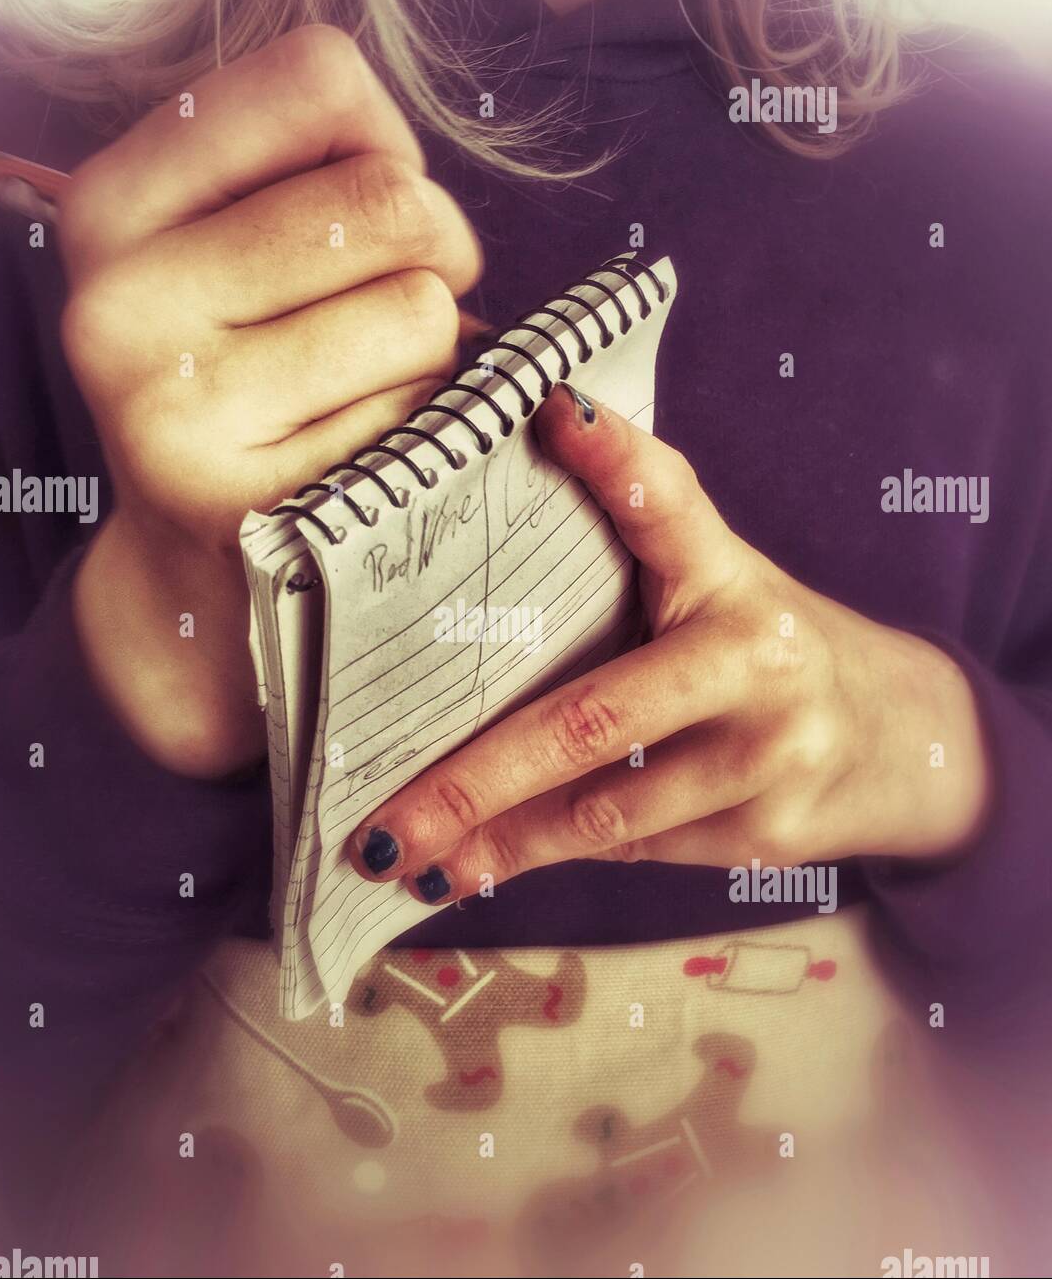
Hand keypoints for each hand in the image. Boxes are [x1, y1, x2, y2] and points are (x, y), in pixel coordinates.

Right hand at [59, 26, 481, 775]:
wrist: (203, 578)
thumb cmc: (254, 389)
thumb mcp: (238, 258)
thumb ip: (318, 176)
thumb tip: (428, 201)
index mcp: (113, 208)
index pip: (318, 82)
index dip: (386, 144)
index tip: (371, 214)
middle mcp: (118, 303)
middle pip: (391, 200)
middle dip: (438, 254)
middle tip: (402, 312)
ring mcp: (171, 412)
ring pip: (423, 312)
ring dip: (435, 358)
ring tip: (366, 396)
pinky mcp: (246, 506)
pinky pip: (421, 421)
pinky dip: (424, 435)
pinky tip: (363, 463)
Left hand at [348, 385, 990, 901]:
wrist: (898, 740)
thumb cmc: (761, 652)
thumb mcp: (715, 585)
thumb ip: (639, 548)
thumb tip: (526, 466)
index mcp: (732, 574)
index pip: (671, 502)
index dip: (614, 458)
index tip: (552, 413)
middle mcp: (757, 657)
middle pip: (591, 720)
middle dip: (472, 781)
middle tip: (380, 823)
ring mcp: (769, 754)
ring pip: (603, 809)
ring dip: (494, 839)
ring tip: (403, 858)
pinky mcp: (769, 831)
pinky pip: (633, 848)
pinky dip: (549, 855)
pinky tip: (482, 865)